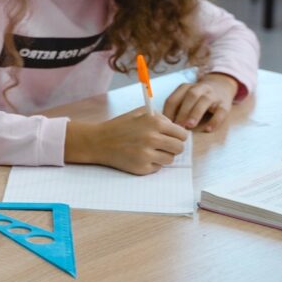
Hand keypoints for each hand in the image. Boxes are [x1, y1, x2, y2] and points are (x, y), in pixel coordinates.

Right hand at [68, 107, 187, 174]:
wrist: (98, 141)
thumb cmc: (119, 126)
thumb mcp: (139, 113)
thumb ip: (159, 117)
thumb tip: (176, 128)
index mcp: (154, 123)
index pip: (182, 134)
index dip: (177, 136)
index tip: (172, 137)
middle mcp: (152, 138)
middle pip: (179, 148)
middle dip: (173, 147)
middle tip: (163, 146)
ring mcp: (147, 154)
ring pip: (170, 159)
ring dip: (163, 156)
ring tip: (150, 151)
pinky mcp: (142, 167)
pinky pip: (158, 168)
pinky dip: (152, 163)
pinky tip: (141, 157)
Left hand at [163, 73, 238, 131]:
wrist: (221, 86)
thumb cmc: (197, 98)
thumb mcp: (185, 98)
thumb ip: (176, 107)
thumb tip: (164, 124)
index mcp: (185, 88)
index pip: (174, 98)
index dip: (168, 111)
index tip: (165, 124)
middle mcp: (200, 88)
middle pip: (190, 97)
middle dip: (182, 111)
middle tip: (177, 126)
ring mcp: (213, 95)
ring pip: (205, 101)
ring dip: (195, 113)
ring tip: (189, 126)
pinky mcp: (225, 104)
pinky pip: (221, 111)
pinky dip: (215, 121)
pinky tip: (208, 129)